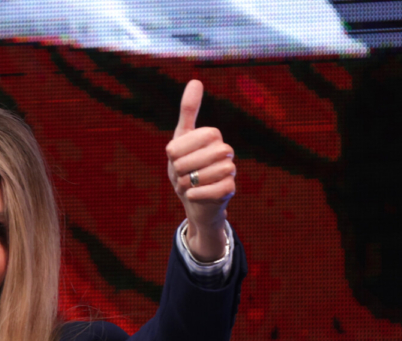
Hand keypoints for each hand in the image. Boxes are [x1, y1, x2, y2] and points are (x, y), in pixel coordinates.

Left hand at [167, 80, 235, 261]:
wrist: (190, 199)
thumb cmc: (184, 166)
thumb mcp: (180, 138)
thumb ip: (188, 111)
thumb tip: (196, 80)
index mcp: (213, 136)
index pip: (200, 135)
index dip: (181, 149)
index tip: (172, 157)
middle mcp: (225, 151)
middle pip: (210, 153)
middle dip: (186, 166)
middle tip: (178, 174)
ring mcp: (230, 170)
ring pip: (215, 171)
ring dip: (191, 181)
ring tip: (184, 185)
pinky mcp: (229, 190)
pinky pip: (218, 190)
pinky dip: (199, 194)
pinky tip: (190, 195)